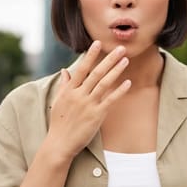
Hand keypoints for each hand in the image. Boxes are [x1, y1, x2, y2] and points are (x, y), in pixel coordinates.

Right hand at [45, 41, 131, 157]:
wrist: (60, 143)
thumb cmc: (58, 123)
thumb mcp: (58, 101)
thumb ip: (64, 85)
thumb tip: (64, 70)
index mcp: (69, 90)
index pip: (81, 68)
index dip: (90, 55)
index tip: (98, 43)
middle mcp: (79, 95)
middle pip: (96, 73)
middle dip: (109, 59)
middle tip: (120, 48)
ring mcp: (88, 105)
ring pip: (104, 84)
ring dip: (116, 70)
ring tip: (125, 60)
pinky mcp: (96, 115)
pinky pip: (110, 100)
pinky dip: (119, 91)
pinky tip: (127, 82)